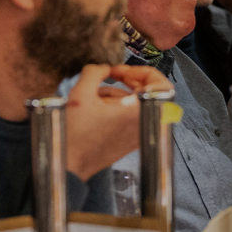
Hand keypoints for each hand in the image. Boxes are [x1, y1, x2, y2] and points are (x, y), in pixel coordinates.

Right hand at [65, 65, 172, 180]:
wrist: (69, 163)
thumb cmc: (75, 135)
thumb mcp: (81, 93)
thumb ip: (96, 71)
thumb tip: (104, 68)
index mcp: (138, 111)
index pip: (161, 85)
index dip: (143, 71)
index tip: (124, 72)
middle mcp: (144, 124)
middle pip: (149, 92)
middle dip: (130, 80)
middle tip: (113, 75)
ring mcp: (139, 134)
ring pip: (137, 104)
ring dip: (119, 94)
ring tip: (96, 95)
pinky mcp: (131, 141)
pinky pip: (132, 116)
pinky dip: (119, 108)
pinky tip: (99, 107)